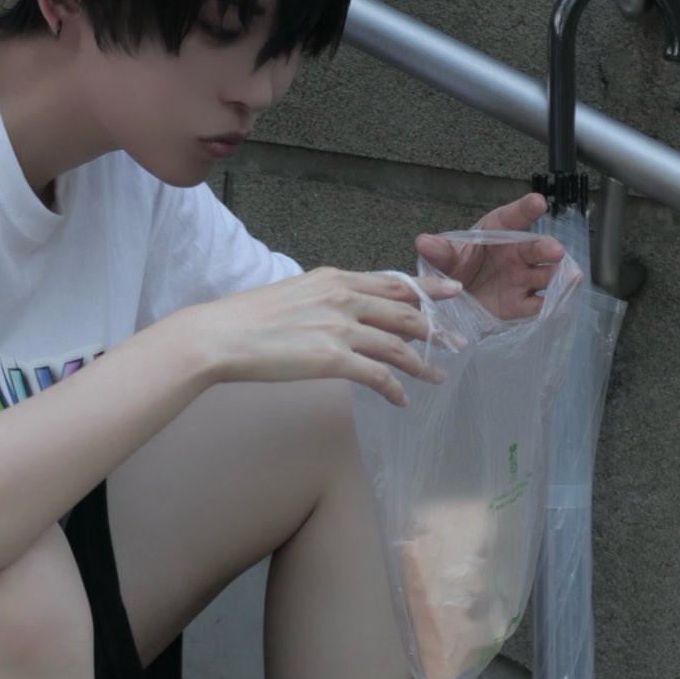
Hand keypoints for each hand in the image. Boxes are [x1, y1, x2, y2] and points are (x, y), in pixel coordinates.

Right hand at [178, 265, 462, 407]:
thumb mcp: (293, 293)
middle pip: (405, 312)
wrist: (222, 336)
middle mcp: (344, 298)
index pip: (393, 282)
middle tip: (458, 340)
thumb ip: (324, 298)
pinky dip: (395, 389)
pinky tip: (402, 400)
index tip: (452, 291)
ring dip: (423, 363)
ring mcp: (341, 328)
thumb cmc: (247, 319)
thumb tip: (339, 312)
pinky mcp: (333, 359)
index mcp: (335, 278)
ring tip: (438, 375)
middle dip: (436, 328)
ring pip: (398, 346)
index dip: (427, 288)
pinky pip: (378, 376)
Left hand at [415, 192, 565, 319]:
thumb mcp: (443, 259)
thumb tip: (424, 242)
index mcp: (497, 232)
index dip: (526, 209)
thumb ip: (439, 252)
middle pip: (535, 247)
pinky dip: (549, 305)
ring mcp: (522, 278)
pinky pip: (538, 304)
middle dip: (546, 248)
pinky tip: (557, 305)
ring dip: (558, 276)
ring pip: (545, 274)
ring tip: (571, 277)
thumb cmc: (454, 269)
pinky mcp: (521, 304)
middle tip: (556, 251)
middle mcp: (516, 253)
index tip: (538, 202)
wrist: (454, 301)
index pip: (514, 217)